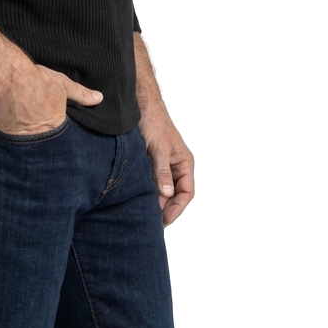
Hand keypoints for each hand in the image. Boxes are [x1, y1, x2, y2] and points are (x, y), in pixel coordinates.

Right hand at [0, 63, 102, 135]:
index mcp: (55, 126)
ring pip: (25, 144)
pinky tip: (9, 128)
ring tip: (24, 131)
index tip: (53, 128)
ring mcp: (20, 138)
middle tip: (37, 129)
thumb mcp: (63, 85)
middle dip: (42, 141)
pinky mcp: (4, 135)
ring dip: (25, 141)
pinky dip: (9, 136)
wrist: (9, 77)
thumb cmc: (38, 80)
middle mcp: (39, 137)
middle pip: (43, 143)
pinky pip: (8, 140)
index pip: (60, 137)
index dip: (56, 132)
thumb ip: (81, 94)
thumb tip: (99, 98)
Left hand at [139, 103, 193, 226]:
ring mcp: (164, 165)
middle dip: (166, 208)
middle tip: (154, 222)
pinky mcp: (151, 163)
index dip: (177, 208)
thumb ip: (162, 172)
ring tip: (146, 215)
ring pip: (163, 190)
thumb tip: (166, 195)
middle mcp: (177, 166)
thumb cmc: (154, 122)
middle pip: (175, 194)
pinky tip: (140, 199)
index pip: (187, 192)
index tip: (164, 219)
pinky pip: (152, 182)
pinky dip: (148, 191)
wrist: (140, 105)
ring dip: (157, 201)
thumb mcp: (158, 148)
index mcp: (185, 163)